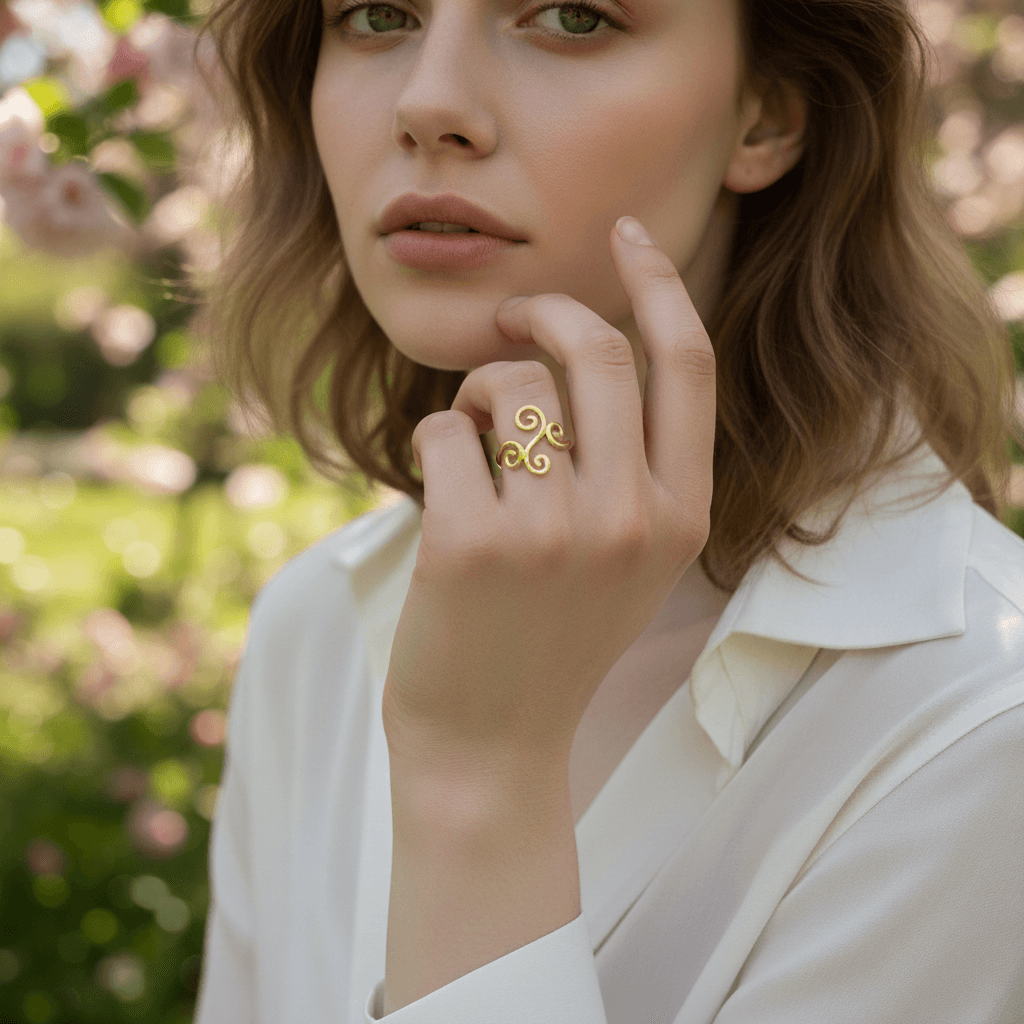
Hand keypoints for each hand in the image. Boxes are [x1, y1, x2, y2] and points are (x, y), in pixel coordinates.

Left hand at [381, 217, 715, 788]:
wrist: (491, 747)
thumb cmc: (552, 639)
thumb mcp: (630, 558)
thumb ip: (634, 463)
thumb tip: (587, 340)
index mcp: (682, 515)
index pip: (686, 364)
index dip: (657, 283)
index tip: (627, 233)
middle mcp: (631, 517)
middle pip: (594, 348)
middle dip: (541, 313)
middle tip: (508, 323)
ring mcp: (553, 531)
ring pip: (510, 383)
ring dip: (478, 397)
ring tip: (471, 454)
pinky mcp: (470, 540)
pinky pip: (445, 428)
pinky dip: (434, 442)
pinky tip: (439, 495)